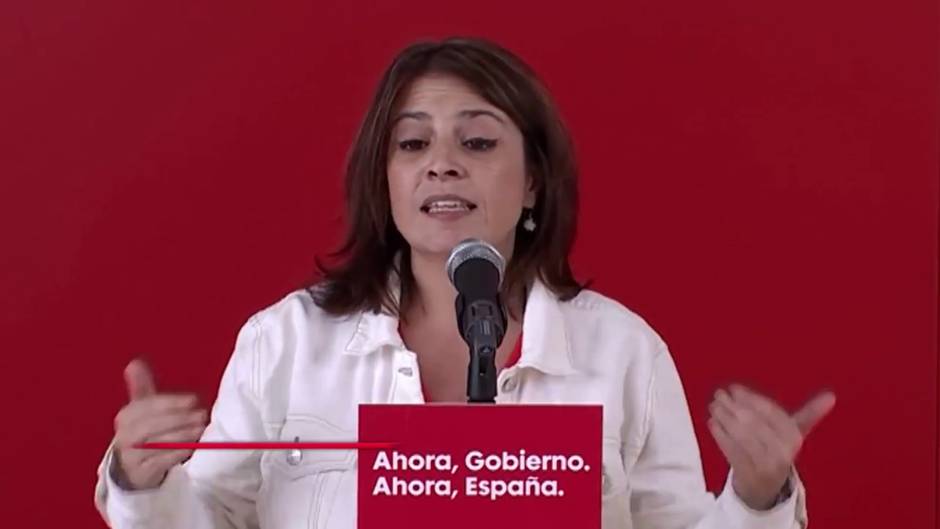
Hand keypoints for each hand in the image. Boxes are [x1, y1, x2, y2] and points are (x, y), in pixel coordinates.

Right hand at [111, 359, 207, 489]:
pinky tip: (191, 448)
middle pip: (151, 426)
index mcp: (126, 417)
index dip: (170, 403)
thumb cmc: (143, 433)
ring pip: (155, 444)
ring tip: (200, 429)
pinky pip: (159, 463)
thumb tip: (134, 363)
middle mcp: (124, 436)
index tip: (193, 399)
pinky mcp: (140, 474)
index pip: (147, 406)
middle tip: (202, 414)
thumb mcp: (141, 410)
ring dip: (181, 436)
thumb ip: (141, 387)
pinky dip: (176, 454)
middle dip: (179, 419)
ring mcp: (130, 457)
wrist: (131, 469)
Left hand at [707, 384, 835, 509]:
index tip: (734, 388)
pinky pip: (730, 450)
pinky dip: (720, 434)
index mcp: (794, 439)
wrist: (766, 487)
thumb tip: (831, 396)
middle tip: (719, 394)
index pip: (770, 412)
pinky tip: (713, 422)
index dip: (750, 399)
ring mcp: (763, 465)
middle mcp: (782, 453)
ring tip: (714, 405)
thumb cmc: (778, 452)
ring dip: (724, 417)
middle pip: (753, 423)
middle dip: (733, 406)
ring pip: (740, 435)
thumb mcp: (794, 434)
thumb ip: (810, 414)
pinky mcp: (746, 473)